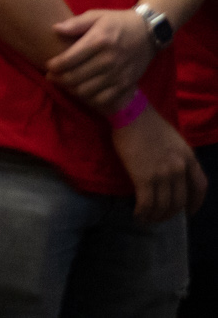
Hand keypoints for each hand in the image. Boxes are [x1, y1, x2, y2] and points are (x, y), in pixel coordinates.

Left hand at [49, 7, 156, 111]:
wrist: (148, 32)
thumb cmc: (117, 22)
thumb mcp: (96, 16)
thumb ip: (75, 23)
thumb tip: (55, 29)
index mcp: (99, 41)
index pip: (70, 59)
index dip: (54, 66)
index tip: (48, 66)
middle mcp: (109, 60)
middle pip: (76, 78)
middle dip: (59, 79)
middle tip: (51, 77)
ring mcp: (119, 75)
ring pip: (87, 91)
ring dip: (71, 90)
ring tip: (64, 84)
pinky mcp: (127, 85)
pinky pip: (104, 100)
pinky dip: (89, 99)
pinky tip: (83, 92)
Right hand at [111, 106, 205, 222]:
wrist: (131, 113)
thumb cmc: (148, 122)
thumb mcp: (173, 140)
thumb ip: (177, 157)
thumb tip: (172, 174)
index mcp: (189, 158)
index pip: (200, 187)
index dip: (195, 203)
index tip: (188, 212)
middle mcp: (180, 169)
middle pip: (180, 201)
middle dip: (171, 214)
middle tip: (161, 217)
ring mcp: (163, 174)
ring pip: (163, 205)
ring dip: (155, 216)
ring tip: (147, 219)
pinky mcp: (144, 177)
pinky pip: (147, 202)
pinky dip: (143, 212)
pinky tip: (138, 215)